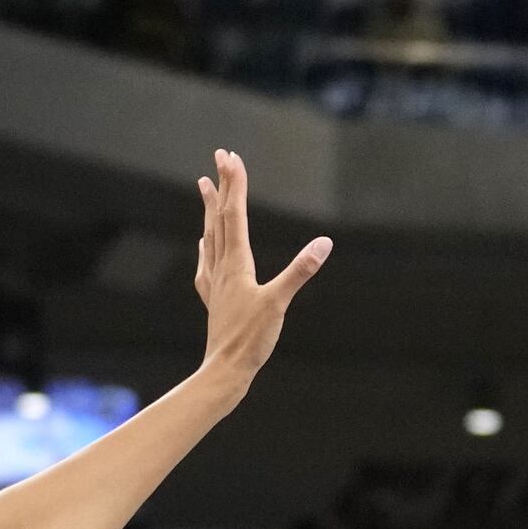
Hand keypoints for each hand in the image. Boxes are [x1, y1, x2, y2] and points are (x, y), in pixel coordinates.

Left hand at [190, 149, 331, 383]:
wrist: (224, 371)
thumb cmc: (251, 340)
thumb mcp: (279, 303)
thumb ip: (300, 271)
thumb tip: (323, 243)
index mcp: (237, 264)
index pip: (236, 214)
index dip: (236, 184)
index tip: (232, 157)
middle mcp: (222, 268)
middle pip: (220, 218)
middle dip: (222, 186)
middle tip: (220, 158)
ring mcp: (215, 283)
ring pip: (211, 236)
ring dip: (210, 209)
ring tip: (205, 187)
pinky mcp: (215, 299)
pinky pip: (206, 263)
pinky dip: (206, 246)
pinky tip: (204, 245)